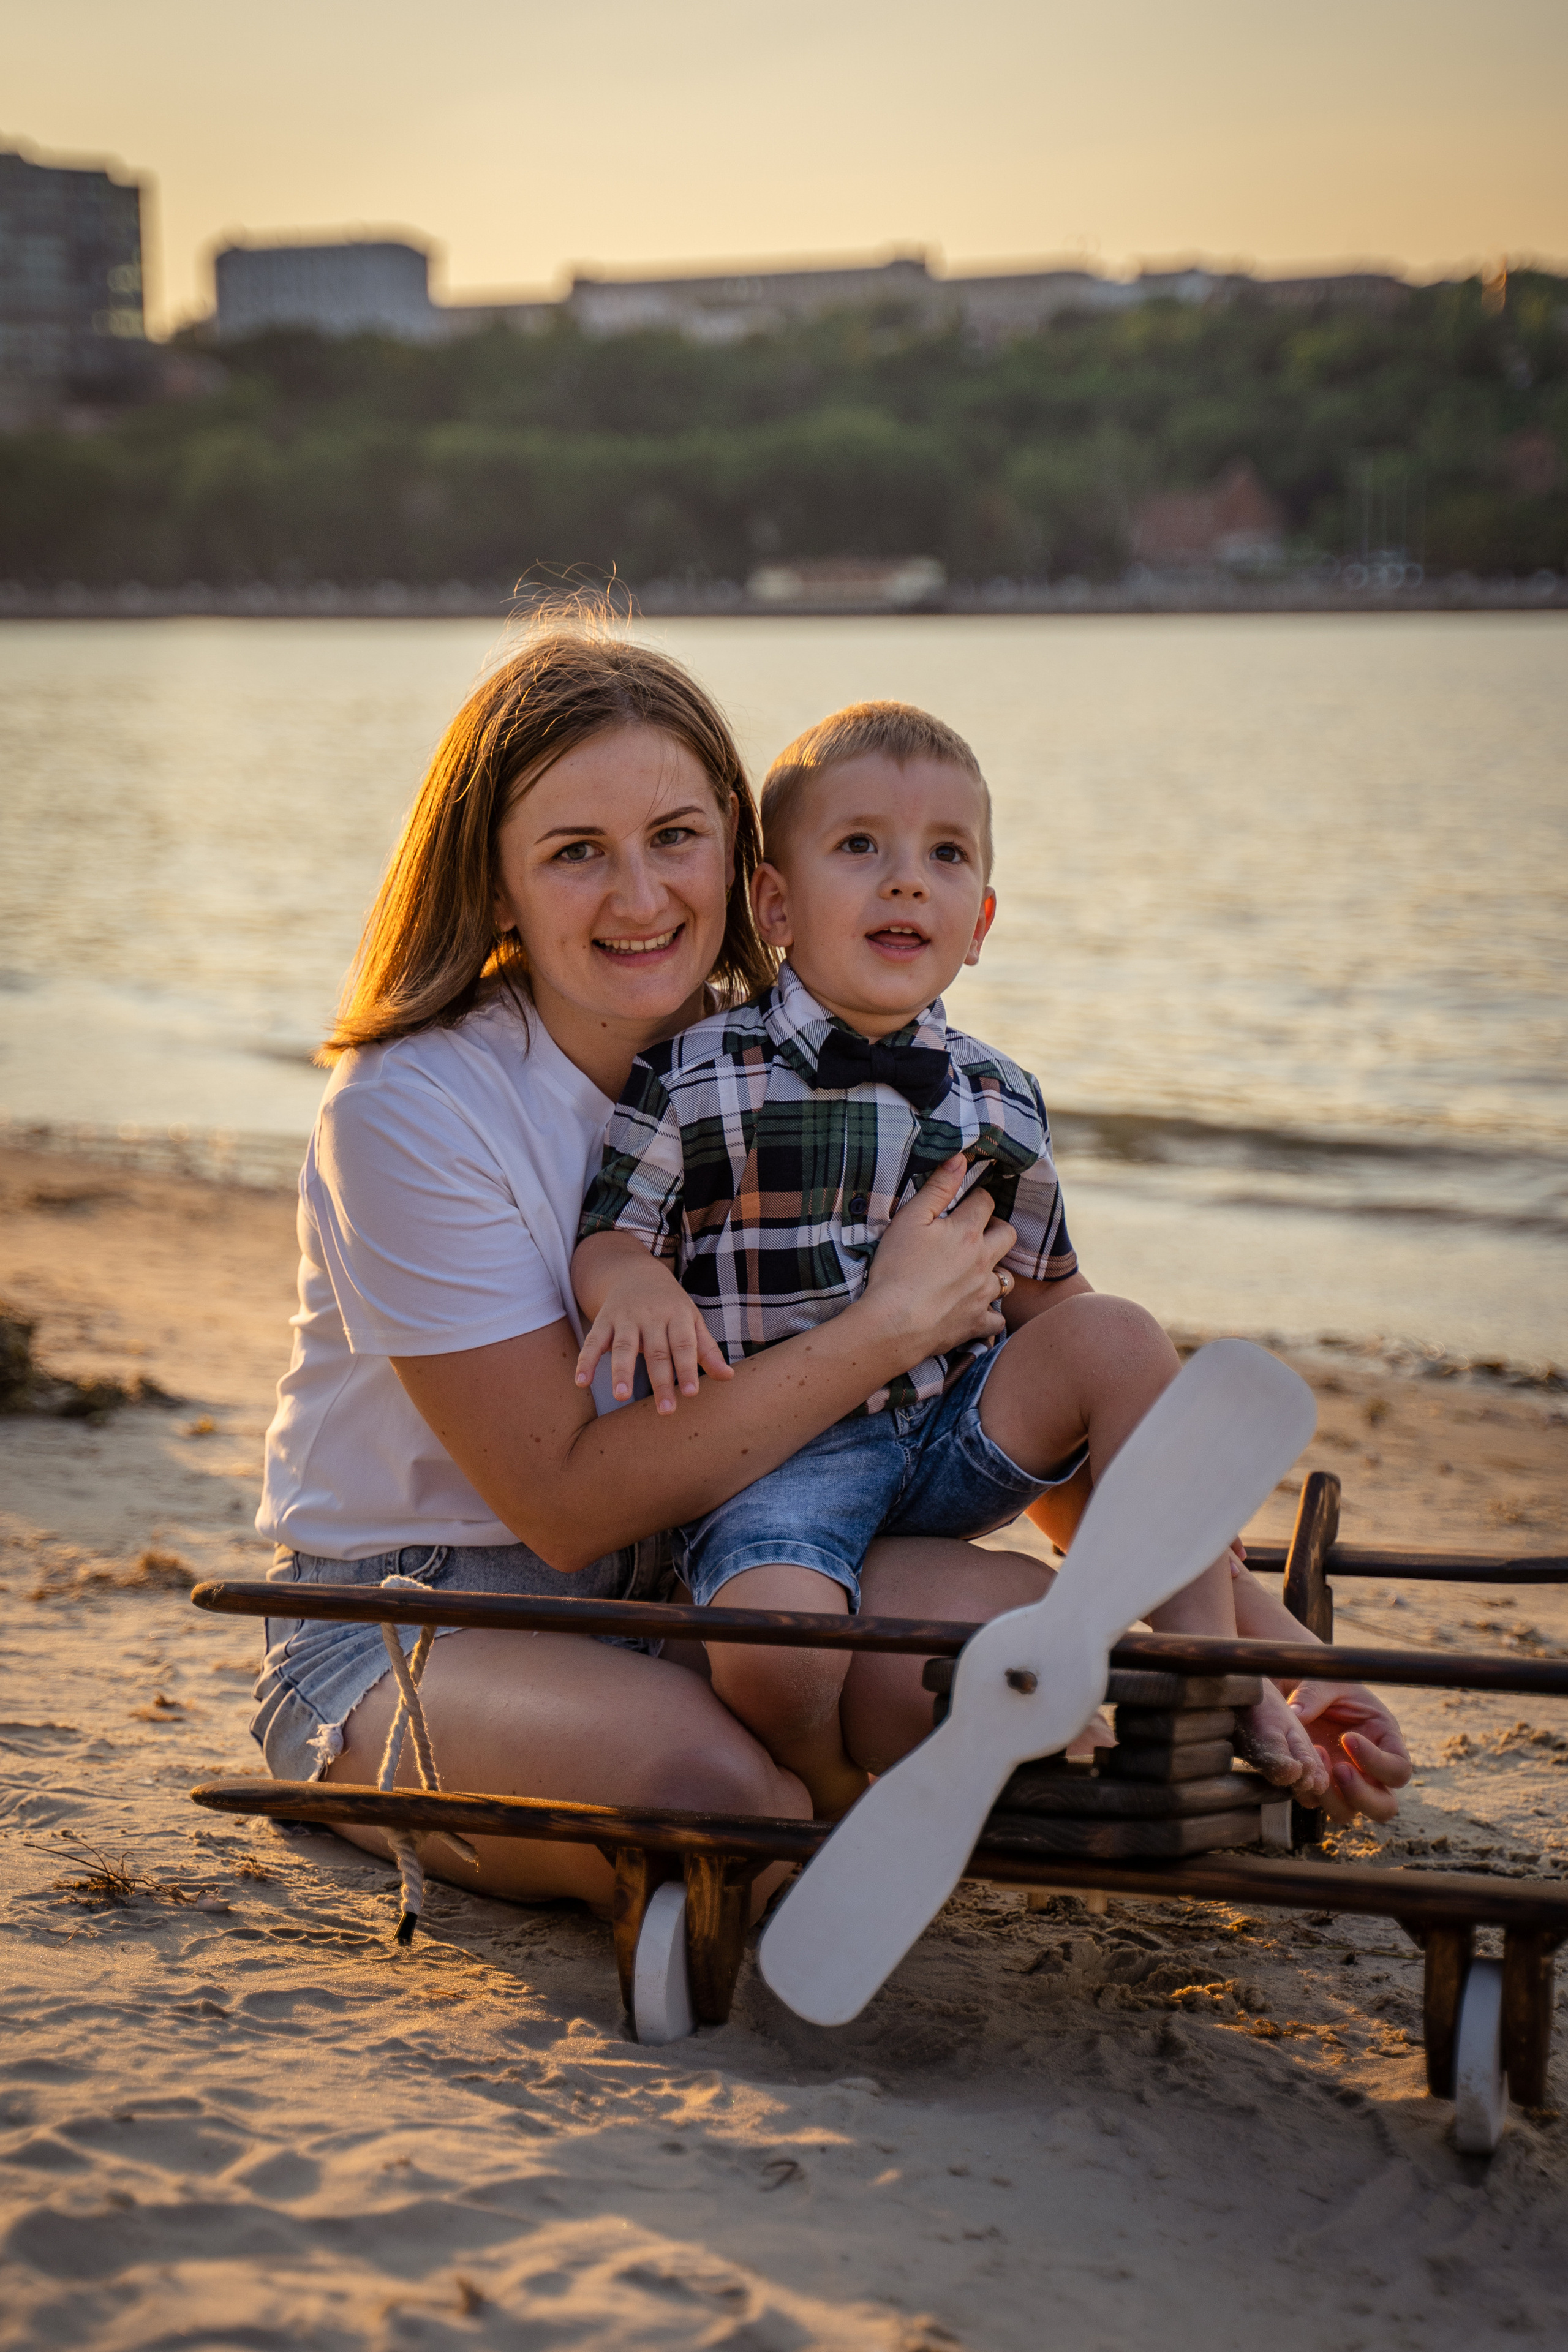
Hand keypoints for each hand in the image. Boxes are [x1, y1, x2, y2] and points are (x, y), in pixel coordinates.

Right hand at [574, 1254, 733, 1414]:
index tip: (691, 1393)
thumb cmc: (670, 1305)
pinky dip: (586, 1361)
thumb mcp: (691, 1321)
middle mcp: (651, 1316)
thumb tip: (729, 1378)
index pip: (684, 1345)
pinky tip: (581, 1382)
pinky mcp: (603, 1320)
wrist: (634, 1271)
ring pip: (623, 1346)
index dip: (687, 1368)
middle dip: (660, 1381)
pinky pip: (593, 1341)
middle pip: (656, 1351)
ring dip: (621, 1371)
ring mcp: (625, 1317)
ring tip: (621, 1396)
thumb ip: (706, 1350)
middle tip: (666, 1411)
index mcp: (677, 1316)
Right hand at [860, 1155, 1016, 1364]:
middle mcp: (983, 1261)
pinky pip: (996, 1320)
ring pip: (1006, 1279)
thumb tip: (960, 1158)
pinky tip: (977, 1311)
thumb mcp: (909, 1219)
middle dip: (997, 1229)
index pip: (985, 1202)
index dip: (976, 1198)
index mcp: (968, 1232)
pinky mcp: (977, 1323)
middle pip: (1007, 1235)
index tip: (965, 1202)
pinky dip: (990, 1315)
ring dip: (995, 1272)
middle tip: (978, 1232)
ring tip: (976, 1272)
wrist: (894, 1323)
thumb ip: (937, 1188)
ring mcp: (983, 1294)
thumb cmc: (897, 1268)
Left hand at [1286, 1681, 1412, 1825]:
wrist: (1295, 1689)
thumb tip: (1297, 1713)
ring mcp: (1343, 1783)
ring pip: (1348, 1813)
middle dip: (1362, 1795)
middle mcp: (1369, 1770)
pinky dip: (1307, 1791)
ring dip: (1331, 1797)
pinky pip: (1316, 1804)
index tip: (1348, 1738)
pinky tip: (1297, 1764)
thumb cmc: (1322, 1683)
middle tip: (1339, 1768)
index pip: (1399, 1769)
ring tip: (1312, 1759)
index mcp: (1385, 1741)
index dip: (1378, 1762)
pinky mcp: (1318, 1786)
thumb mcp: (1325, 1680)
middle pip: (1384, 1807)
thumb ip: (1314, 1695)